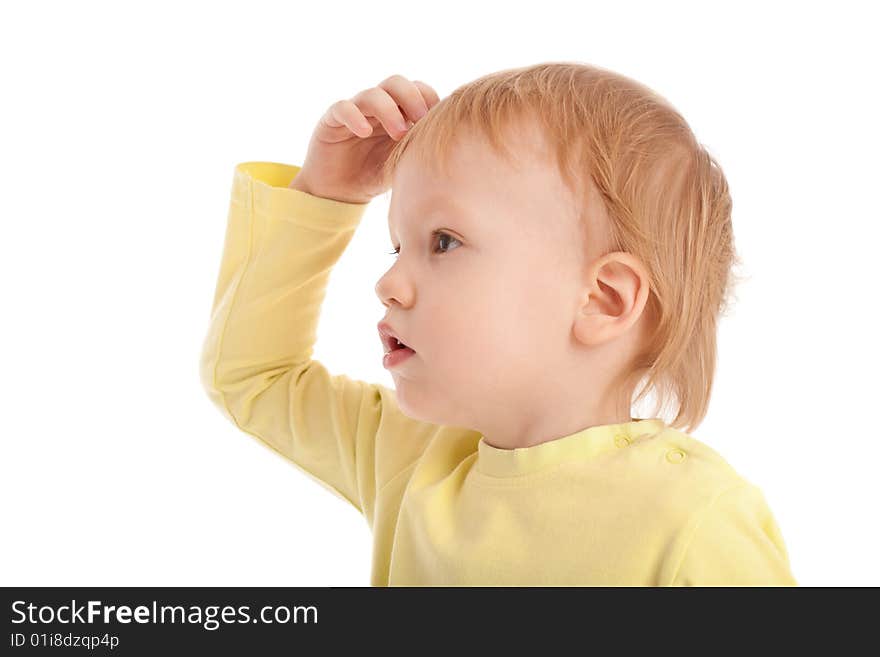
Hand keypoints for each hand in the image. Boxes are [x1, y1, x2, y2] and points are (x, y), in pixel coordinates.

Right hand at [289, 74, 439, 203]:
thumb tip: (453, 136)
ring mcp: (355, 110)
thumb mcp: (404, 161)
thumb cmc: (376, 175)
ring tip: (398, 133)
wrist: (341, 193)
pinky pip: (342, 108)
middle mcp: (377, 106)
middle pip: (396, 83)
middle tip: (420, 121)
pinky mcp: (332, 121)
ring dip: (388, 110)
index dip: (428, 99)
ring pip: (372, 94)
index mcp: (398, 111)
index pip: (417, 89)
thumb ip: (421, 144)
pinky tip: (365, 132)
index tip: (436, 121)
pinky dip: (355, 116)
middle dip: (412, 98)